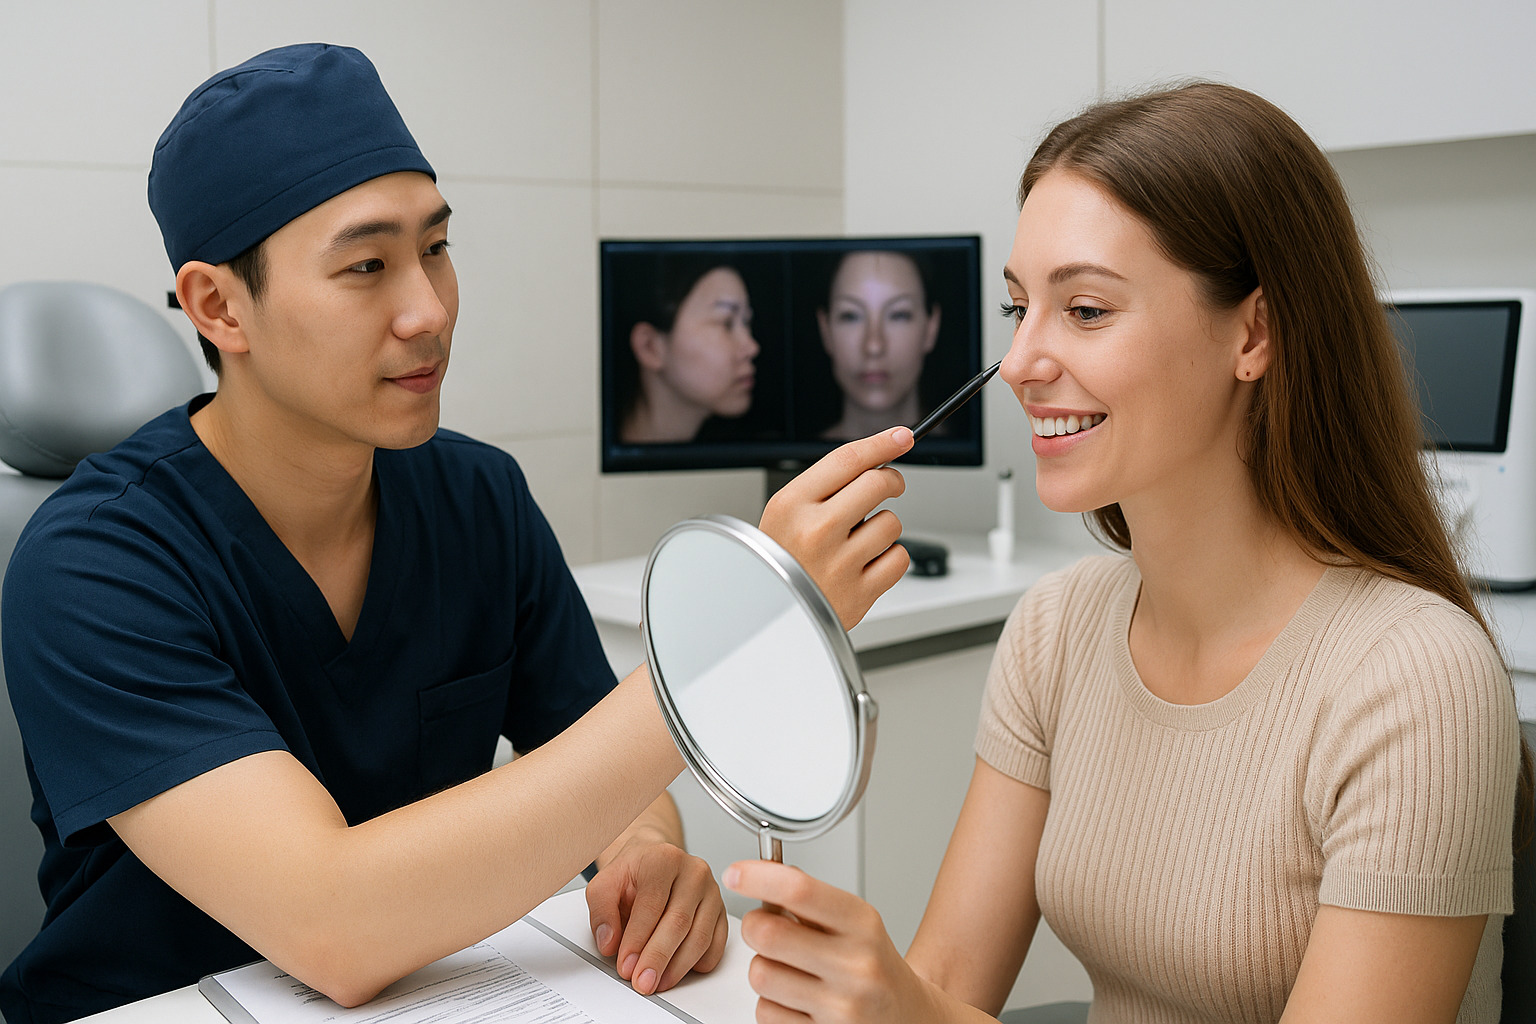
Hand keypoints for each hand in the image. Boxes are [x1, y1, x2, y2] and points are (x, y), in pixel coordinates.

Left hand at [586, 829, 727, 994]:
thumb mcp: (606, 883)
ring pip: (700, 937)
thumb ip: (602, 910)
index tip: (625, 964)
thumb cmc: (635, 873)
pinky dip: (699, 963)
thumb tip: (610, 943)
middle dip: (658, 958)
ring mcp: (711, 892)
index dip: (637, 940)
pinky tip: (679, 971)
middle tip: (642, 981)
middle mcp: (693, 872)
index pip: (652, 905)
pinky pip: (717, 943)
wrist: (656, 860)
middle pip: (679, 923)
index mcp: (664, 859)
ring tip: (657, 982)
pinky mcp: (721, 911)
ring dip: (677, 967)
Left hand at [725, 859, 948, 1023]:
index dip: (758, 877)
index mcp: (863, 925)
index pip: (800, 890)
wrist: (907, 1017)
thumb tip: (764, 872)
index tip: (736, 873)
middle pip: (767, 934)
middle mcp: (855, 965)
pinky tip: (795, 997)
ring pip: (760, 974)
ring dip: (763, 968)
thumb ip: (811, 898)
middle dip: (755, 926)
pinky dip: (770, 1003)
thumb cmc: (873, 964)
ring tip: (789, 968)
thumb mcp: (856, 922)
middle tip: (765, 928)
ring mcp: (840, 1006)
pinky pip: (765, 1011)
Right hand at [759, 427, 913, 629]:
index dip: (881, 443)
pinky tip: (866, 563)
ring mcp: (839, 563)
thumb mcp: (785, 513)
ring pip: (891, 523)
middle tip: (889, 485)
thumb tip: (877, 459)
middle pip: (877, 483)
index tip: (902, 437)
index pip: (847, 460)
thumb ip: (826, 485)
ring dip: (883, 528)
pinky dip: (889, 559)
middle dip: (891, 480)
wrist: (767, 615)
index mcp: (792, 504)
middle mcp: (816, 530)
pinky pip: (898, 558)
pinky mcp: (859, 593)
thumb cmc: (780, 560)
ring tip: (858, 541)